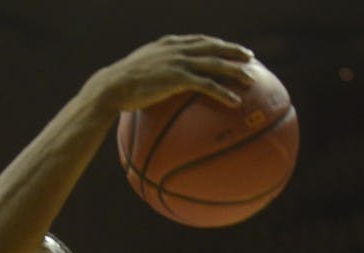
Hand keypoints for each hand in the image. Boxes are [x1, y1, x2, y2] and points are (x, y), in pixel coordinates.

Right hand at [87, 34, 254, 112]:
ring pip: (215, 64)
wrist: (113, 86)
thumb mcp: (143, 68)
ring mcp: (178, 62)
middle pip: (213, 47)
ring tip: (251, 80)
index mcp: (170, 44)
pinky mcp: (177, 78)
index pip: (200, 40)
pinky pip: (207, 85)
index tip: (232, 48)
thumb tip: (164, 82)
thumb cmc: (124, 83)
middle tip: (250, 57)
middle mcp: (177, 49)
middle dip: (234, 51)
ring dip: (236, 71)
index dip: (218, 43)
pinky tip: (235, 102)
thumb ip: (158, 68)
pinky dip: (223, 92)